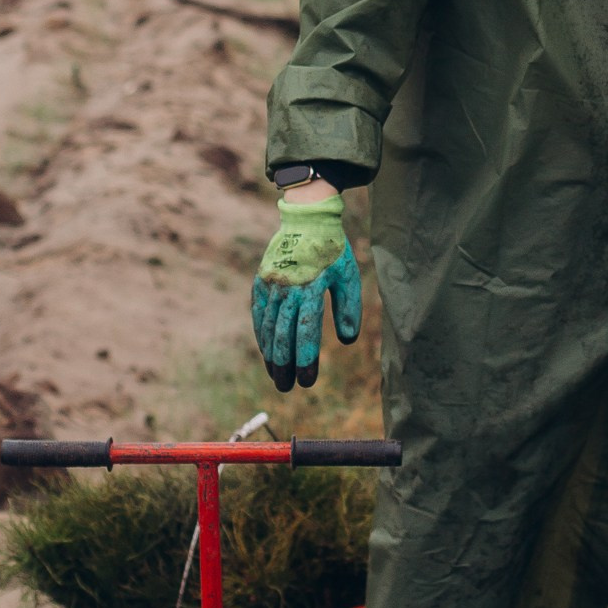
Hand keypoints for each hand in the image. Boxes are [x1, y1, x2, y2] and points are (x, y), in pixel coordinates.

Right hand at [250, 194, 362, 391]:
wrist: (306, 218)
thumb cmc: (333, 250)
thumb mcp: (348, 276)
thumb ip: (348, 308)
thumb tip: (347, 340)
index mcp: (310, 287)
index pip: (306, 332)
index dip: (306, 359)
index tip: (307, 382)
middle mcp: (286, 288)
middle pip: (282, 335)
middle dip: (284, 365)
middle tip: (286, 388)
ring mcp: (271, 285)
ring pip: (267, 327)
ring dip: (270, 354)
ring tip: (276, 376)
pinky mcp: (261, 281)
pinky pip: (259, 314)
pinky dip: (262, 335)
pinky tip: (267, 351)